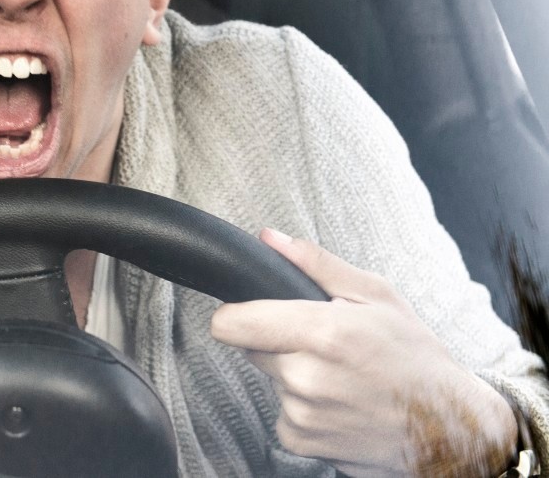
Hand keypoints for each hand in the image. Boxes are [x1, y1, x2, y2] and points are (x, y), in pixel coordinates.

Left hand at [210, 228, 516, 476]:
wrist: (451, 427)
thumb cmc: (417, 357)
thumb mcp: (376, 296)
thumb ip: (315, 264)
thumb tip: (270, 239)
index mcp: (322, 333)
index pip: (231, 324)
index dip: (236, 314)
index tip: (251, 312)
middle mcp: (306, 377)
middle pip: (251, 347)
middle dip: (276, 340)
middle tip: (322, 343)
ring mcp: (303, 413)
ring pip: (270, 379)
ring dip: (293, 374)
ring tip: (340, 374)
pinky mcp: (303, 442)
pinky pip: (282, 412)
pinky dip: (303, 407)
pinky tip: (339, 401)